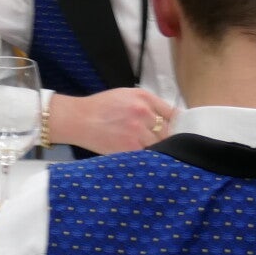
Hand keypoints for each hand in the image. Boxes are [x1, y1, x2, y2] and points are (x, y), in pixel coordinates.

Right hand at [48, 88, 176, 154]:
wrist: (79, 119)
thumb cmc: (101, 106)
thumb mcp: (126, 95)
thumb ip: (147, 104)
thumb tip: (167, 117)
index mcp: (144, 98)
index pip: (172, 113)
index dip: (175, 124)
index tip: (176, 131)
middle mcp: (143, 113)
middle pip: (168, 131)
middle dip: (166, 138)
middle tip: (163, 145)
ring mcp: (137, 131)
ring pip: (158, 145)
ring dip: (157, 149)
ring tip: (153, 153)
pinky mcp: (129, 148)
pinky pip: (146, 155)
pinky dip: (146, 158)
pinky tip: (143, 159)